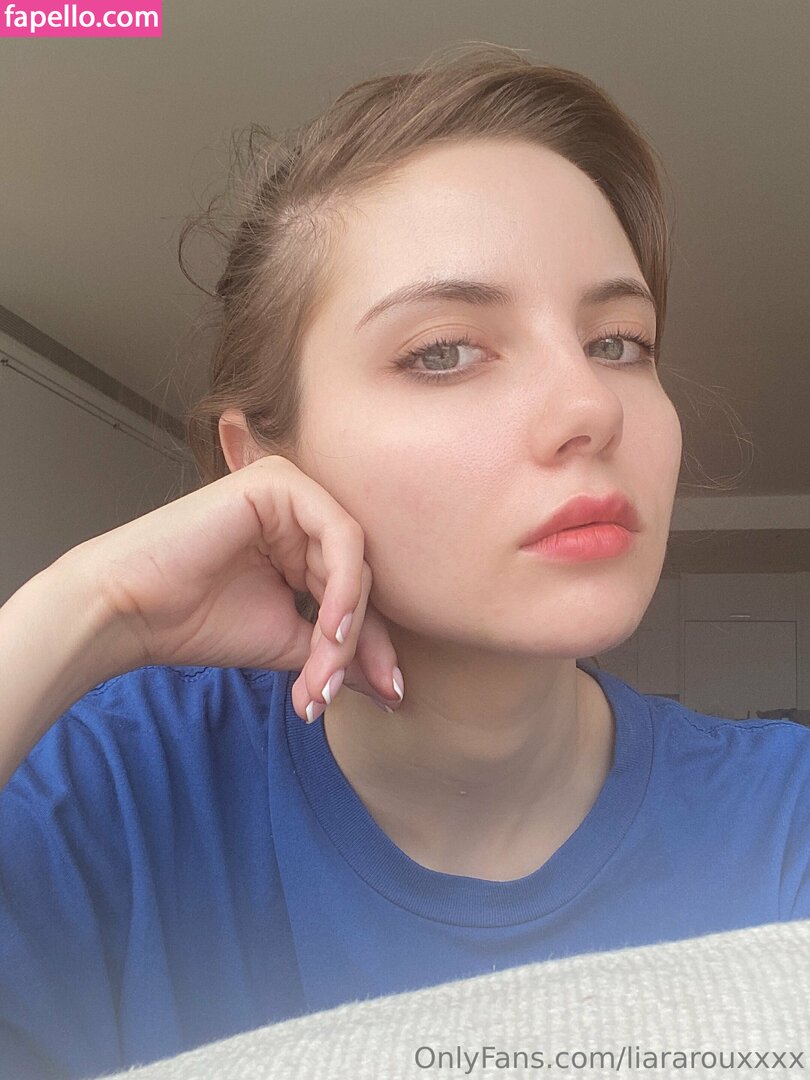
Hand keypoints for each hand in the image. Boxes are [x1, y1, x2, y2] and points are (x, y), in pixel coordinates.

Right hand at [62, 455, 401, 721]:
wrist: (132, 612)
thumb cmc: (199, 623)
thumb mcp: (289, 642)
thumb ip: (339, 652)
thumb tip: (390, 688)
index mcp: (303, 541)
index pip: (358, 591)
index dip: (375, 646)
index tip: (387, 695)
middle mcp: (302, 511)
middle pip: (361, 577)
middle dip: (357, 644)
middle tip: (330, 691)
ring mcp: (292, 492)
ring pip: (354, 561)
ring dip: (345, 625)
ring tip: (320, 673)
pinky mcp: (279, 483)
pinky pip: (339, 535)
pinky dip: (343, 587)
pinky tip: (328, 630)